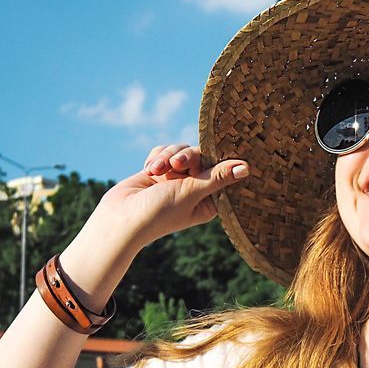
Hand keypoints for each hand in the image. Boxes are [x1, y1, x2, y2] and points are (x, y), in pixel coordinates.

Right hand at [93, 143, 248, 248]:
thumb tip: (247, 168)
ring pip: (181, 150)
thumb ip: (217, 177)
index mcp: (209, 200)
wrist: (121, 217)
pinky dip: (156, 158)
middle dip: (185, 156)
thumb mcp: (191, 192)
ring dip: (167, 157)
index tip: (213, 151)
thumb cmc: (159, 212)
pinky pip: (164, 151)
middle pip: (200, 155)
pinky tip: (149, 170)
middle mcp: (194, 189)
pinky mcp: (160, 171)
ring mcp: (176, 180)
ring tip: (155, 170)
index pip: (221, 170)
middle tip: (175, 165)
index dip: (216, 159)